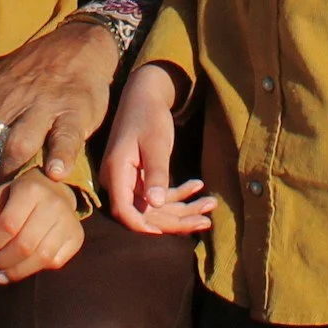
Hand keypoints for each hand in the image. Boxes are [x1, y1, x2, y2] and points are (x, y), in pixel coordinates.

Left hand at [0, 17, 121, 208]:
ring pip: (15, 148)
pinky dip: (58, 156)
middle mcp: (3, 103)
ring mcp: (38, 105)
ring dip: (10, 181)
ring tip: (11, 210)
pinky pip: (62, 136)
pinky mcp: (71, 109)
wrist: (74, 45)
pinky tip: (54, 176)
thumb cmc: (25, 79)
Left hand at [0, 167, 86, 283]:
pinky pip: (55, 262)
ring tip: (0, 274)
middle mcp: (54, 203)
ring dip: (16, 271)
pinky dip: (35, 269)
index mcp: (31, 189)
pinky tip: (21, 269)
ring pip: (41, 257)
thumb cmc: (17, 197)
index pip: (8, 225)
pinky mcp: (77, 236)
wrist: (52, 192)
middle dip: (2, 260)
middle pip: (24, 244)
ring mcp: (69, 220)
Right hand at [103, 62, 213, 237]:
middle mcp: (118, 180)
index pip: (125, 211)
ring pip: (154, 206)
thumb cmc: (148, 115)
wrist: (143, 95)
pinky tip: (199, 186)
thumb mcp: (155, 143)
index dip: (145, 226)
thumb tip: (155, 204)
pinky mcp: (138, 177)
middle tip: (207, 221)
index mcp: (116, 172)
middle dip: (176, 220)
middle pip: (144, 213)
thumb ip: (155, 172)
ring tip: (211, 205)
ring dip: (182, 208)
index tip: (173, 233)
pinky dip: (178, 193)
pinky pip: (156, 195)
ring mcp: (128, 180)